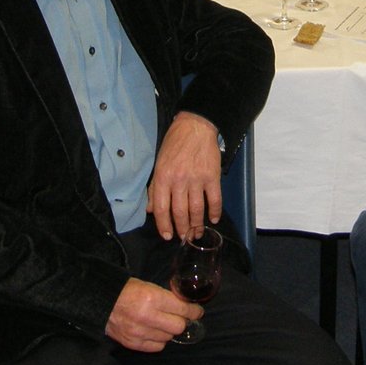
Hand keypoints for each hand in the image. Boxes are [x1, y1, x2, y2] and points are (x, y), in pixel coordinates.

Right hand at [105, 278, 199, 351]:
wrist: (100, 301)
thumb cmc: (126, 290)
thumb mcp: (148, 286)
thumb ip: (166, 297)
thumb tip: (185, 305)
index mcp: (152, 298)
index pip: (182, 309)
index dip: (193, 311)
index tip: (197, 312)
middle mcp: (147, 317)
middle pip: (178, 327)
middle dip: (182, 321)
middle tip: (181, 317)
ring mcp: (139, 332)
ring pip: (168, 338)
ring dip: (169, 331)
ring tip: (163, 323)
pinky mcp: (132, 343)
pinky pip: (157, 347)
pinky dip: (159, 340)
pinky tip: (155, 332)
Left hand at [147, 112, 222, 239]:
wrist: (195, 126)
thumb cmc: (174, 143)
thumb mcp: (158, 163)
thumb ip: (154, 187)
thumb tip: (151, 210)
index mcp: (163, 177)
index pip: (161, 208)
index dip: (164, 225)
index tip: (167, 236)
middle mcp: (179, 180)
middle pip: (179, 212)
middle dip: (182, 229)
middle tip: (184, 238)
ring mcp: (197, 179)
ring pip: (196, 209)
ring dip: (197, 225)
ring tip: (197, 233)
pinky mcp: (212, 176)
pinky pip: (214, 199)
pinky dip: (215, 211)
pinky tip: (214, 219)